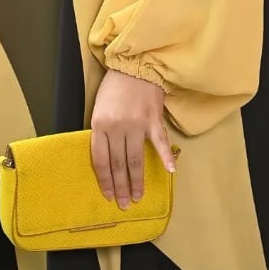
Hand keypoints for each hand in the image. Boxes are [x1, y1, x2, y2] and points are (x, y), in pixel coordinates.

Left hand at [90, 68, 177, 209]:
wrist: (134, 65)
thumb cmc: (114, 87)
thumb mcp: (98, 108)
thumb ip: (101, 132)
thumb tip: (106, 159)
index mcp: (100, 124)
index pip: (101, 160)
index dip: (105, 180)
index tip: (109, 195)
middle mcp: (117, 127)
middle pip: (118, 164)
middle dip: (121, 187)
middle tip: (125, 204)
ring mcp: (137, 124)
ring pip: (136, 159)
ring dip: (137, 181)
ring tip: (138, 197)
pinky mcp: (153, 120)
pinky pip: (160, 142)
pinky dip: (166, 157)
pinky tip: (170, 172)